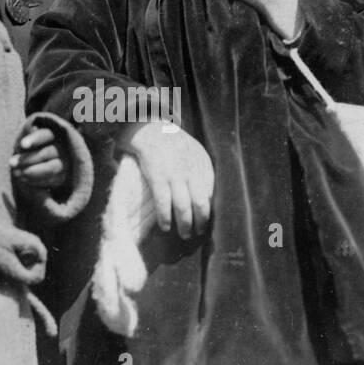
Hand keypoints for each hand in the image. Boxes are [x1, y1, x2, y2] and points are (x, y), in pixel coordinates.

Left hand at [11, 125, 68, 190]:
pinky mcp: (62, 177)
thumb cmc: (30, 147)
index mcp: (54, 134)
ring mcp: (64, 164)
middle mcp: (62, 148)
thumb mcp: (27, 138)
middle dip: (28, 159)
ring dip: (32, 171)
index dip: (35, 139)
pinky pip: (50, 180)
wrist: (38, 165)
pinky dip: (35, 181)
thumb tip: (29, 132)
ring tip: (15, 173)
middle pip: (47, 153)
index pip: (46, 135)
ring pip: (51, 168)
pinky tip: (22, 179)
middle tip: (11, 163)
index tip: (22, 144)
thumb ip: (27, 134)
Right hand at [120, 120, 213, 238]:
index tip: (206, 222)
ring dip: (185, 225)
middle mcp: (192, 172)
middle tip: (198, 233)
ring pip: (183, 207)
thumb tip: (209, 199)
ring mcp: (174, 176)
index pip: (212, 196)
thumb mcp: (197, 154)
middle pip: (201, 205)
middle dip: (201, 223)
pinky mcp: (158, 178)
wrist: (152, 129)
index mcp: (204, 166)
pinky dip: (165, 218)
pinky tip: (165, 227)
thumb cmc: (175, 144)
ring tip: (185, 235)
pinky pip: (163, 203)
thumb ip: (203, 173)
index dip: (210, 212)